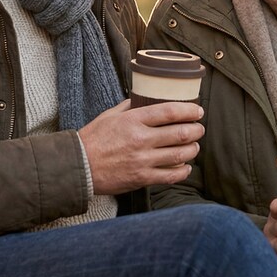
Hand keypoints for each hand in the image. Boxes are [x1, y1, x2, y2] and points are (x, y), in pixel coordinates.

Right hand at [78, 99, 203, 194]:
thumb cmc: (93, 139)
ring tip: (194, 146)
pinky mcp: (142, 178)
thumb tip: (144, 98)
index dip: (189, 110)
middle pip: (180, 133)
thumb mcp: (109, 115)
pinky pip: (170, 175)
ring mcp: (142, 160)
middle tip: (199, 129)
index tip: (197, 111)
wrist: (78, 166)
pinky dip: (183, 171)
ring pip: (179, 155)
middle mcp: (140, 139)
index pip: (169, 112)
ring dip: (192, 149)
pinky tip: (185, 166)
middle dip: (196, 130)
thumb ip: (129, 107)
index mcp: (133, 120)